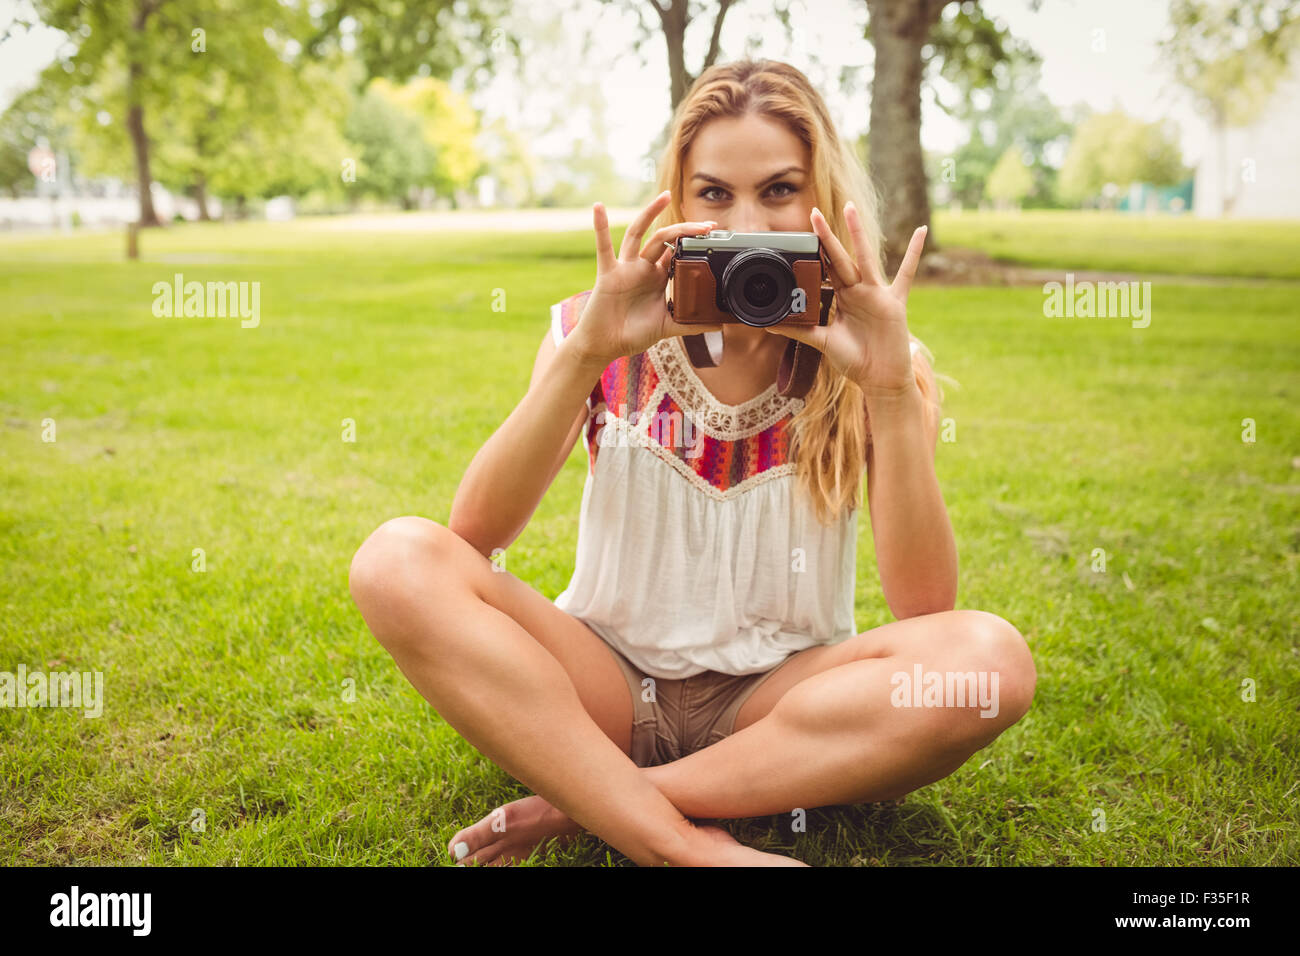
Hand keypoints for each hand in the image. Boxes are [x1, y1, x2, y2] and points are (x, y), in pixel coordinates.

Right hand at [566, 190, 723, 366]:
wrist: (605, 345)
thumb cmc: (631, 334)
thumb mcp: (667, 327)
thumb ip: (690, 324)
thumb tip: (719, 324)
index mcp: (656, 278)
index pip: (676, 252)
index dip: (693, 242)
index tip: (713, 235)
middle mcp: (642, 268)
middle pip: (664, 239)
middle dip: (685, 229)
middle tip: (708, 225)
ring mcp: (625, 268)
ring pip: (639, 234)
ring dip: (650, 213)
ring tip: (664, 196)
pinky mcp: (608, 273)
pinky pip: (603, 247)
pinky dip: (600, 227)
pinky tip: (599, 208)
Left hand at [763, 202, 925, 400]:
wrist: (880, 379)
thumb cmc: (855, 360)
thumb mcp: (822, 342)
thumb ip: (798, 331)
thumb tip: (768, 325)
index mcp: (841, 298)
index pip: (824, 271)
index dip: (813, 255)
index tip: (799, 236)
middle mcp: (858, 291)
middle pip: (839, 259)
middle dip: (827, 237)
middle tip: (813, 213)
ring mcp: (877, 293)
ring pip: (864, 258)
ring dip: (857, 233)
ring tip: (849, 208)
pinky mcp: (894, 302)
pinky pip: (906, 274)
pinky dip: (914, 253)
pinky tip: (921, 230)